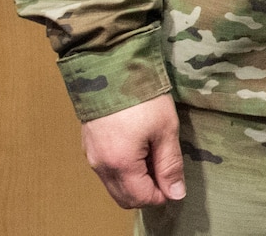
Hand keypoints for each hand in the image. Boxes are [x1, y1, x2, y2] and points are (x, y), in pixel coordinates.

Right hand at [81, 93, 184, 209]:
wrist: (110, 68)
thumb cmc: (142, 97)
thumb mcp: (165, 129)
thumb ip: (170, 164)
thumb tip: (176, 194)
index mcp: (120, 165)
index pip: (141, 198)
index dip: (162, 195)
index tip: (176, 182)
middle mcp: (101, 166)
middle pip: (125, 197)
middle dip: (148, 191)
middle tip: (167, 171)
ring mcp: (91, 157)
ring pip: (114, 185)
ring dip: (136, 181)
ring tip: (155, 156)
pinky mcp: (89, 146)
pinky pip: (107, 171)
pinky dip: (124, 170)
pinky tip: (140, 149)